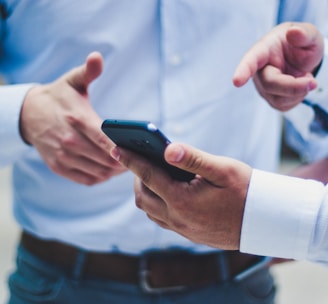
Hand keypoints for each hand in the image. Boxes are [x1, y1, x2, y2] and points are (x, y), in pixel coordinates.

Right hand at [20, 52, 125, 184]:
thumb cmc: (58, 97)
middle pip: (106, 159)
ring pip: (99, 172)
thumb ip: (88, 71)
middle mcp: (69, 140)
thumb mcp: (72, 81)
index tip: (138, 152)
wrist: (29, 114)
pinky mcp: (59, 166)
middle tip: (139, 159)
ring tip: (128, 165)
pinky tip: (110, 171)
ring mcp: (63, 156)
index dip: (123, 149)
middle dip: (125, 161)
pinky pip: (87, 179)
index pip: (105, 139)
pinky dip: (101, 177)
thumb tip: (97, 57)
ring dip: (115, 171)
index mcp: (78, 119)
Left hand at [111, 143, 251, 249]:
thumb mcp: (222, 169)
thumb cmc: (246, 190)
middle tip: (138, 159)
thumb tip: (167, 148)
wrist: (264, 221)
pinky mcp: (188, 234)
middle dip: (136, 176)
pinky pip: (160, 219)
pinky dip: (155, 203)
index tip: (116, 148)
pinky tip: (164, 191)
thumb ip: (193, 158)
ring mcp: (182, 229)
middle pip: (143, 196)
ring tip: (150, 174)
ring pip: (149, 210)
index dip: (130, 160)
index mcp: (183, 200)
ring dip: (145, 191)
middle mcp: (177, 218)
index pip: (148, 176)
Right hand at [233, 22, 323, 110]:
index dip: (243, 71)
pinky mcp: (271, 99)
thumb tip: (294, 33)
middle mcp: (258, 71)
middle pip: (270, 84)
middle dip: (294, 86)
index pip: (250, 61)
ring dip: (299, 91)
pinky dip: (298, 98)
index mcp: (263, 50)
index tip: (237, 81)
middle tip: (313, 82)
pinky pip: (284, 106)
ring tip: (305, 77)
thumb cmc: (300, 44)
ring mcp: (263, 87)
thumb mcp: (309, 35)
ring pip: (278, 99)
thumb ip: (304, 34)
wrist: (301, 58)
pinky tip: (299, 85)